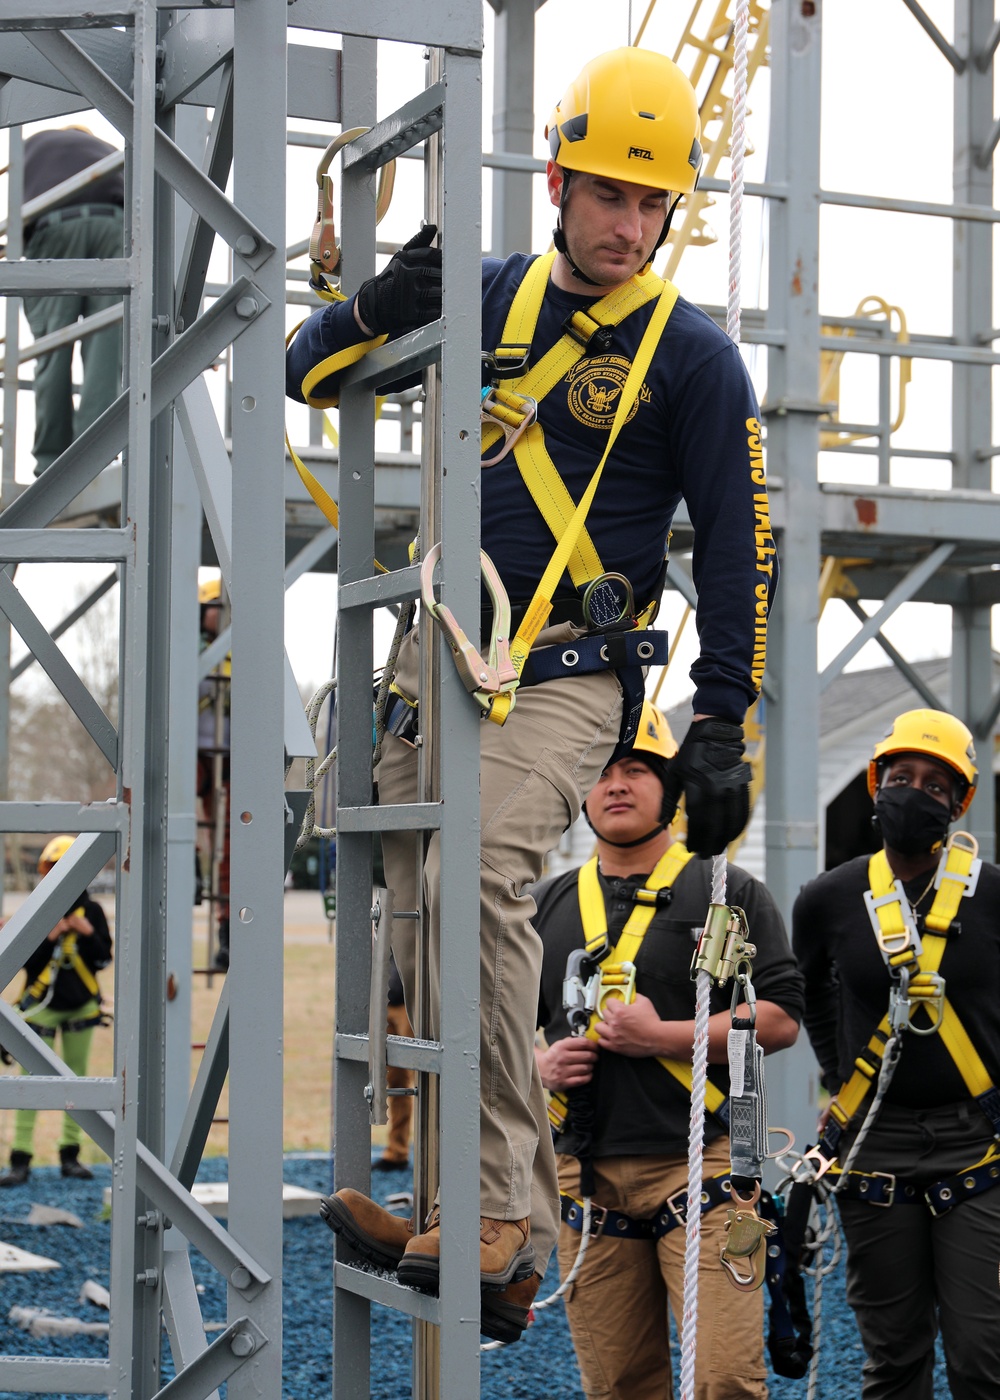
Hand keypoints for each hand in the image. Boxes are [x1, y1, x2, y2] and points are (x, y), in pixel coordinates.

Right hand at [355, 225, 440, 336]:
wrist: (375, 302)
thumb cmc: (393, 277)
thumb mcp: (402, 256)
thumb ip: (419, 241)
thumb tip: (431, 227)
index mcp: (409, 260)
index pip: (436, 256)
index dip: (443, 261)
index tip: (446, 265)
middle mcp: (411, 276)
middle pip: (442, 276)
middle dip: (447, 279)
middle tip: (449, 282)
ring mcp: (412, 295)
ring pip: (440, 294)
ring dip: (445, 294)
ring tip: (443, 294)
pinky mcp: (413, 313)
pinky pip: (435, 311)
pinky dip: (439, 309)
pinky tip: (437, 305)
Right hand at [536, 1036, 597, 1090]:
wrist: (540, 1070)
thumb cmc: (553, 1057)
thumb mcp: (559, 1044)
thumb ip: (572, 1041)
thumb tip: (588, 1041)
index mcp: (562, 1046)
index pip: (583, 1043)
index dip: (593, 1045)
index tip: (596, 1048)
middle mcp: (562, 1058)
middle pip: (587, 1055)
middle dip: (595, 1056)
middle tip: (595, 1057)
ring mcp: (563, 1071)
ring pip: (586, 1068)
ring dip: (591, 1066)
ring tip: (590, 1065)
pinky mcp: (564, 1082)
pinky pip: (582, 1079)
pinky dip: (588, 1076)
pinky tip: (588, 1074)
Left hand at [594, 993, 663, 1056]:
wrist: (657, 1038)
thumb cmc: (652, 1022)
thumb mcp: (645, 1002)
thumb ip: (635, 996)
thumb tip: (632, 995)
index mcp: (620, 1011)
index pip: (608, 1002)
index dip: (614, 1003)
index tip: (617, 1005)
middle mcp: (614, 1023)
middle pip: (603, 1013)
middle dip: (610, 1013)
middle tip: (616, 1016)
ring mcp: (613, 1035)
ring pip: (598, 1027)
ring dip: (604, 1025)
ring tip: (611, 1026)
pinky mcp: (614, 1046)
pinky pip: (601, 1041)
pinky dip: (605, 1038)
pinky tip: (611, 1036)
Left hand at [662, 717, 749, 855]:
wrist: (716, 735)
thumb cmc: (691, 755)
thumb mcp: (674, 775)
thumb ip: (668, 800)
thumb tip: (659, 822)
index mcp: (698, 788)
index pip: (697, 821)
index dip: (695, 838)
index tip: (691, 849)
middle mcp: (717, 790)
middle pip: (716, 826)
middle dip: (709, 844)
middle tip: (704, 855)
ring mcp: (732, 789)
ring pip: (731, 822)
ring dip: (725, 840)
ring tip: (717, 850)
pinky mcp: (742, 787)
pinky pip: (743, 812)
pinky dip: (738, 827)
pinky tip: (732, 836)